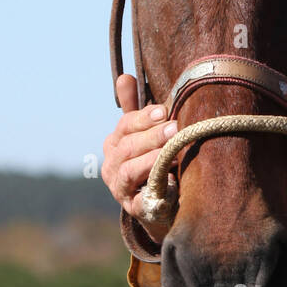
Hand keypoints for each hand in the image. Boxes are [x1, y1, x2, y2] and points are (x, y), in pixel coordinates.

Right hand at [101, 73, 177, 244]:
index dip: (143, 118)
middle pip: (127, 147)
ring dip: (152, 159)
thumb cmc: (151, 159)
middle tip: (174, 128)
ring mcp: (120, 189)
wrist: (159, 203)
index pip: (124, 126)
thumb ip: (135, 107)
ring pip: (129, 171)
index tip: (162, 111)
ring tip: (174, 152)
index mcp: (114, 144)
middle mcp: (111, 166)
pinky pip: (141, 200)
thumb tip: (125, 76)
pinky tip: (172, 182)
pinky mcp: (134, 209)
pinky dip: (155, 190)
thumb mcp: (143, 133)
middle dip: (151, 136)